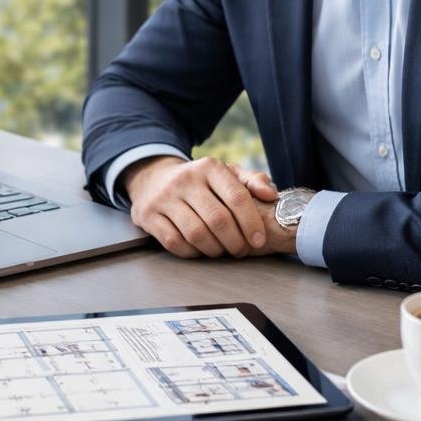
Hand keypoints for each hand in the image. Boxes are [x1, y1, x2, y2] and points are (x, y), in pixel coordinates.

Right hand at [121, 156, 279, 258]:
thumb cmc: (199, 182)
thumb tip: (271, 196)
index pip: (236, 197)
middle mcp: (185, 179)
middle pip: (218, 219)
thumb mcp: (225, 173)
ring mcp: (164, 197)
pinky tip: (200, 250)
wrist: (152, 179)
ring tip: (221, 251)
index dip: (251, 223)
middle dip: (235, 242)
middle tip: (241, 250)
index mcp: (209, 167)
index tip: (259, 240)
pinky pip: (175, 242)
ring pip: (196, 234)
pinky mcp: (149, 215)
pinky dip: (192, 252)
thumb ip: (252, 181)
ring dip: (214, 250)